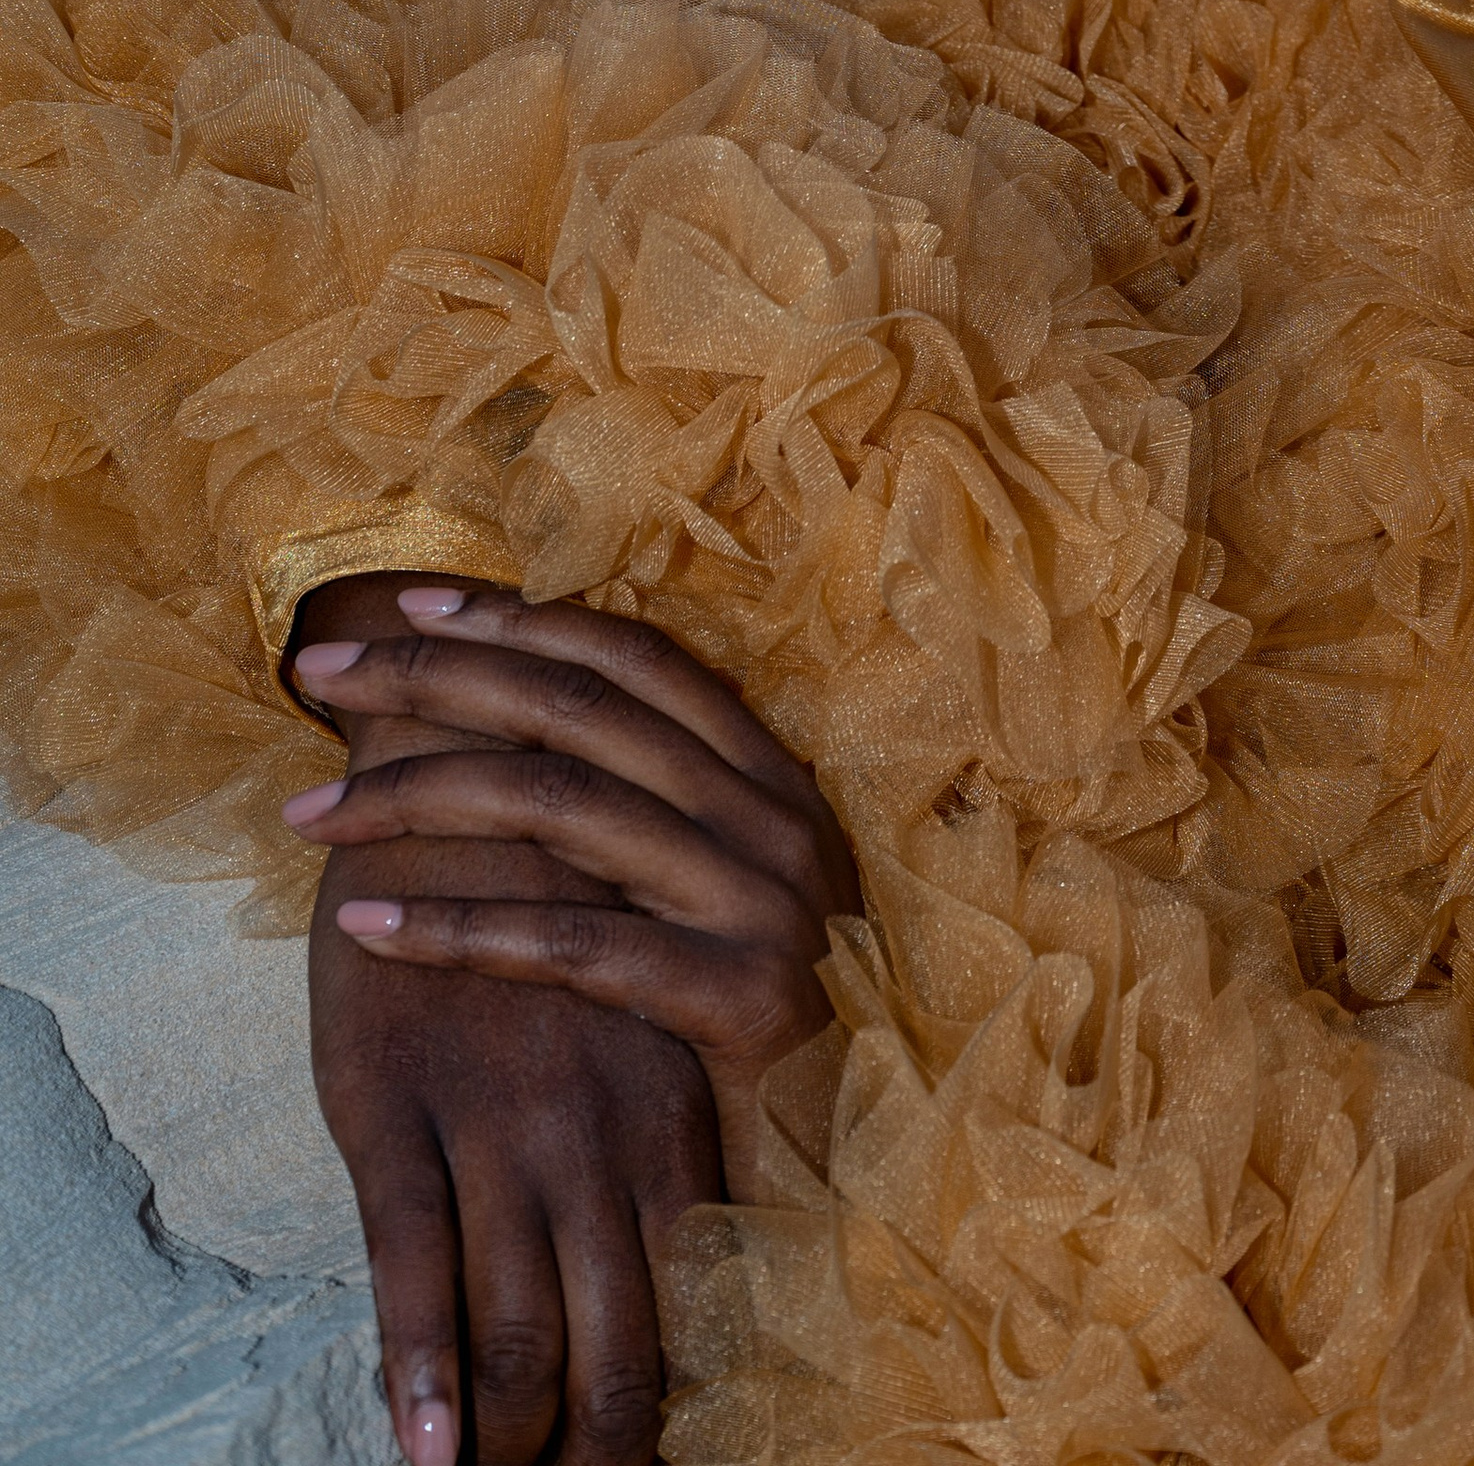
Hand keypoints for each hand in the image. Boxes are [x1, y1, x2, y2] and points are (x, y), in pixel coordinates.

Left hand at [289, 578, 855, 1465]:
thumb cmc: (768, 1033)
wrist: (870, 1163)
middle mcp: (771, 815)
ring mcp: (760, 900)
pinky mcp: (739, 998)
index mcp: (769, 774)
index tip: (411, 601)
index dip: (519, 618)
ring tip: (311, 812)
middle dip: (438, 676)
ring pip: (561, 807)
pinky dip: (456, 932)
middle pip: (579, 708)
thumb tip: (511, 743)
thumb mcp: (723, 896)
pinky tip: (366, 926)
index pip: (633, 654)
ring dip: (417, 797)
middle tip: (324, 668)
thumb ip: (651, 821)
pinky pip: (572, 945)